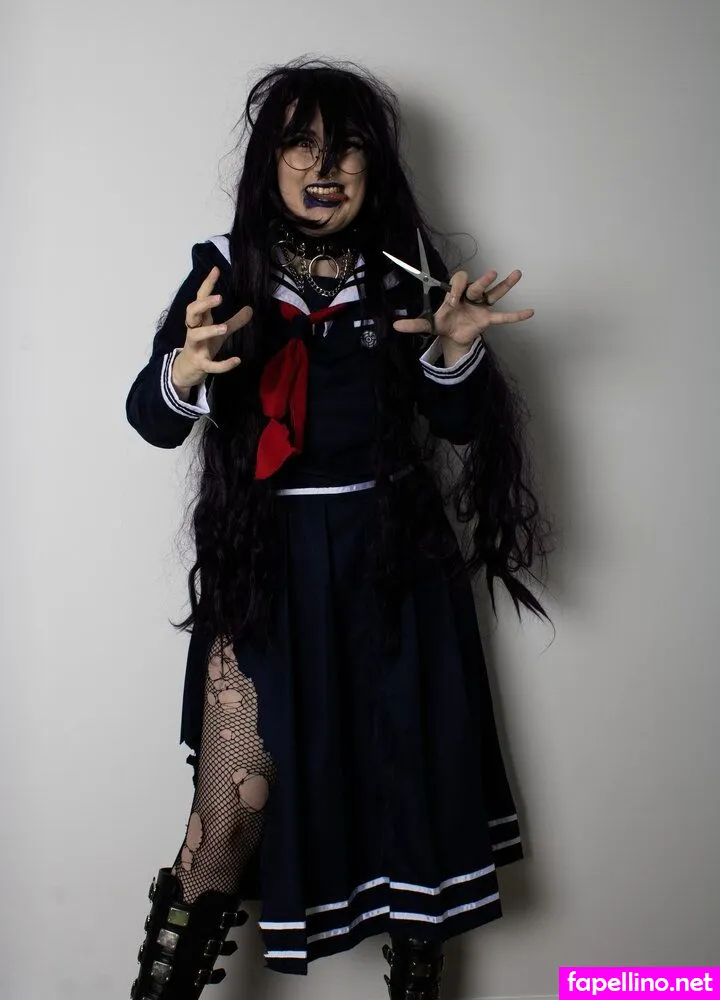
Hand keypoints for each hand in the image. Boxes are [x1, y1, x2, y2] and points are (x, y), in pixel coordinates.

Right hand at [172, 266, 252, 391]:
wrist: (187, 370)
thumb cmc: (203, 346)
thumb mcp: (220, 333)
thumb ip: (235, 321)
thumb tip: (251, 309)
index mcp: (200, 320)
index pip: (200, 298)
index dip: (207, 284)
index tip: (215, 270)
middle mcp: (194, 330)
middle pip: (192, 312)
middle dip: (203, 304)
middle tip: (219, 297)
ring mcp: (196, 347)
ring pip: (196, 335)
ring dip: (209, 331)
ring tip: (224, 328)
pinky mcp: (200, 364)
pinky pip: (210, 364)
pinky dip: (222, 364)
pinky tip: (237, 360)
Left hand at [393, 268, 533, 363]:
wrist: (453, 336)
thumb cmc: (443, 323)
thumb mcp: (428, 324)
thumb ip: (414, 324)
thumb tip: (395, 326)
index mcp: (455, 293)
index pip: (457, 283)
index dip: (456, 289)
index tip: (452, 301)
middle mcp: (470, 296)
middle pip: (477, 284)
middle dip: (480, 282)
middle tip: (485, 279)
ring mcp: (481, 306)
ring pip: (494, 293)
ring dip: (505, 285)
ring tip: (517, 274)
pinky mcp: (488, 319)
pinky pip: (503, 317)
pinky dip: (516, 316)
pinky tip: (531, 312)